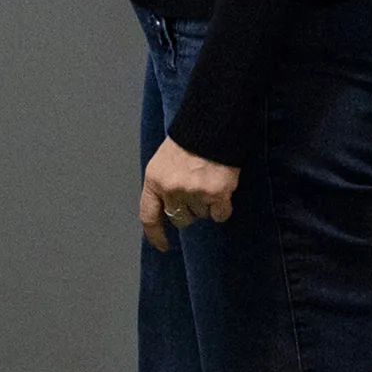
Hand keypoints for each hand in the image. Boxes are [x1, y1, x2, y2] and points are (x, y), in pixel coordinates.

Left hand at [138, 137, 238, 251]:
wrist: (211, 125)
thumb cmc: (188, 141)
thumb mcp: (163, 161)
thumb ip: (163, 185)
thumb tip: (169, 209)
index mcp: (154, 180)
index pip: (149, 215)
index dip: (155, 234)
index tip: (163, 246)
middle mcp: (171, 190)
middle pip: (180, 218)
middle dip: (189, 211)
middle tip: (196, 190)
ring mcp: (194, 193)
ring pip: (202, 215)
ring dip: (207, 204)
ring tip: (208, 180)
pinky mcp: (216, 194)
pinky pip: (220, 214)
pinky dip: (223, 206)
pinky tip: (222, 188)